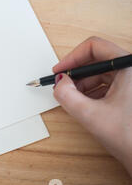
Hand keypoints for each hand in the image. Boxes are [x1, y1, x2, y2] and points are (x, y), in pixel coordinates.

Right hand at [53, 36, 131, 175]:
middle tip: (63, 87)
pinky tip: (86, 106)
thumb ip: (67, 95)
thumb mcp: (90, 115)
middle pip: (97, 60)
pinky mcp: (130, 93)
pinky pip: (107, 84)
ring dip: (83, 85)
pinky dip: (92, 92)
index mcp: (128, 68)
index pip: (95, 47)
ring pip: (100, 73)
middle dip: (76, 74)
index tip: (60, 71)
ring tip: (74, 101)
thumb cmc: (130, 138)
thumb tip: (59, 83)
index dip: (72, 57)